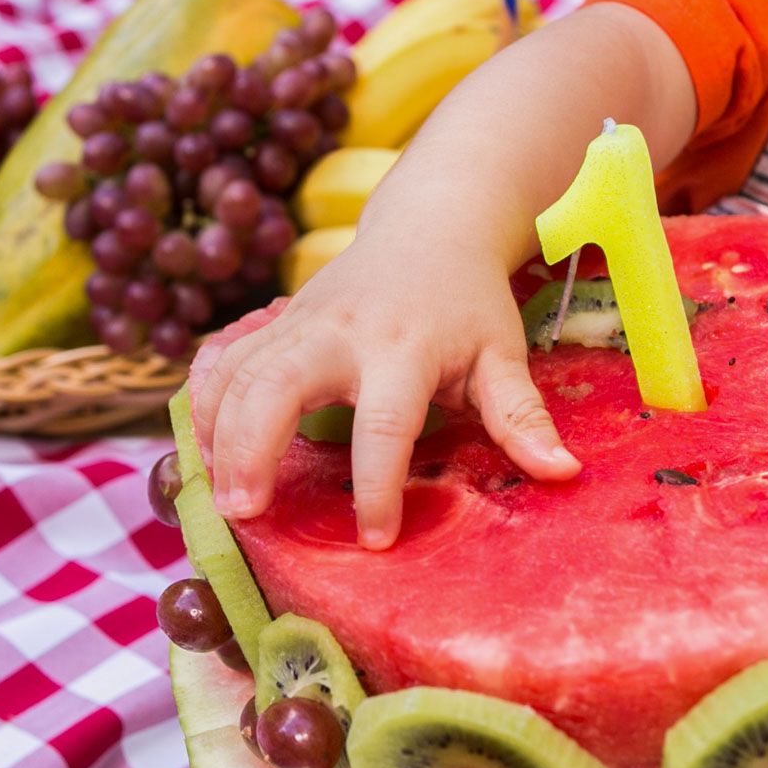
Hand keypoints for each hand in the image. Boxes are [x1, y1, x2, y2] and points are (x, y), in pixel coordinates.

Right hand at [191, 230, 579, 547]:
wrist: (430, 227)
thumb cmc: (469, 302)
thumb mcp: (503, 353)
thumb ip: (522, 416)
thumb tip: (564, 474)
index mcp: (405, 346)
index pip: (386, 422)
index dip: (378, 485)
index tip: (375, 540)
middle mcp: (341, 331)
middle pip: (277, 384)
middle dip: (253, 448)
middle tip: (245, 513)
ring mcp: (297, 321)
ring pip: (237, 372)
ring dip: (218, 434)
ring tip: (222, 499)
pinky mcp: (272, 321)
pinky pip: (222, 358)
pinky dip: (204, 400)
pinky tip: (203, 445)